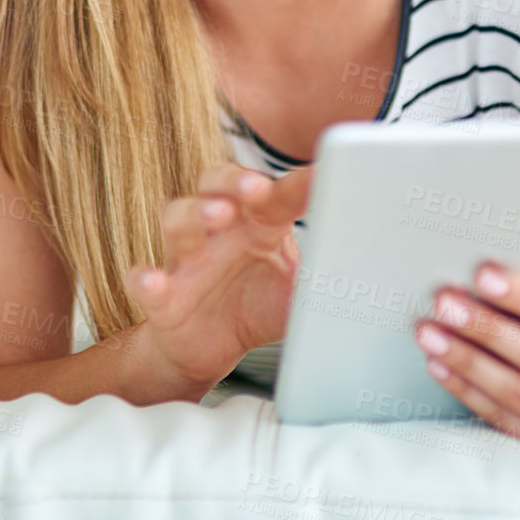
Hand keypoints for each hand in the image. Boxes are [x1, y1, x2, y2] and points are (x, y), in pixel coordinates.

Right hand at [124, 162, 312, 393]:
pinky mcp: (162, 295)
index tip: (326, 171)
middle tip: (255, 186)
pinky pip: (146, 280)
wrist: (212, 348)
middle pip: (214, 184)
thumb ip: (328, 276)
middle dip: (232, 180)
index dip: (298, 183)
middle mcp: (219, 230)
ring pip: (178, 218)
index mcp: (257, 223)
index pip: (276, 194)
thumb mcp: (299, 291)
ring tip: (217, 216)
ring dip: (195, 213)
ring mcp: (186, 258)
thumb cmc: (258, 304)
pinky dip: (144, 278)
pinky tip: (152, 279)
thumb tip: (374, 272)